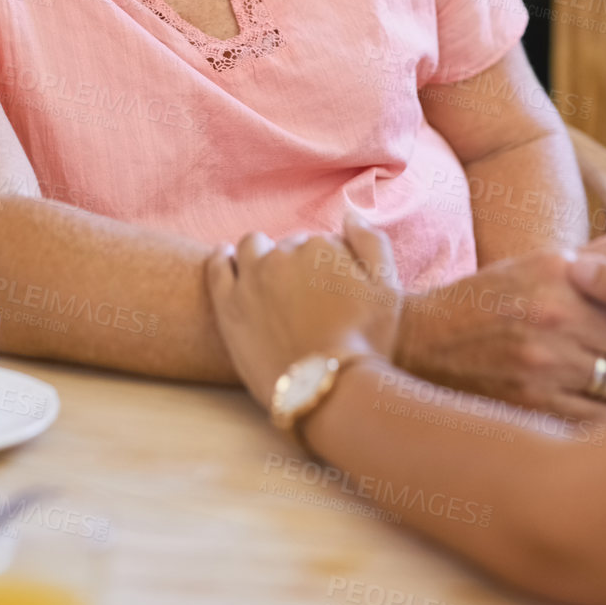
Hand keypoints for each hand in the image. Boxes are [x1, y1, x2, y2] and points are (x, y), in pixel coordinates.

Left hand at [207, 213, 402, 407]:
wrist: (328, 389)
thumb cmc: (364, 343)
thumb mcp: (388, 288)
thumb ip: (371, 242)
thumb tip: (348, 215)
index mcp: (320, 246)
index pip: (321, 243)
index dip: (330, 266)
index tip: (334, 290)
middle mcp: (282, 255)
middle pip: (288, 247)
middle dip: (297, 264)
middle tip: (307, 297)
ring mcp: (252, 279)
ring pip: (251, 247)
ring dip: (261, 254)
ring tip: (270, 276)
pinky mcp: (229, 306)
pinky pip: (217, 268)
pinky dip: (222, 258)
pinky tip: (225, 257)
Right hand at [394, 245, 605, 420]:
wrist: (420, 339)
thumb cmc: (488, 300)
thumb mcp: (538, 264)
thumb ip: (601, 256)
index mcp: (560, 273)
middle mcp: (555, 314)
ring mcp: (543, 361)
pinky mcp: (531, 402)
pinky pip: (598, 420)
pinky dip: (604, 418)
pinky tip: (592, 407)